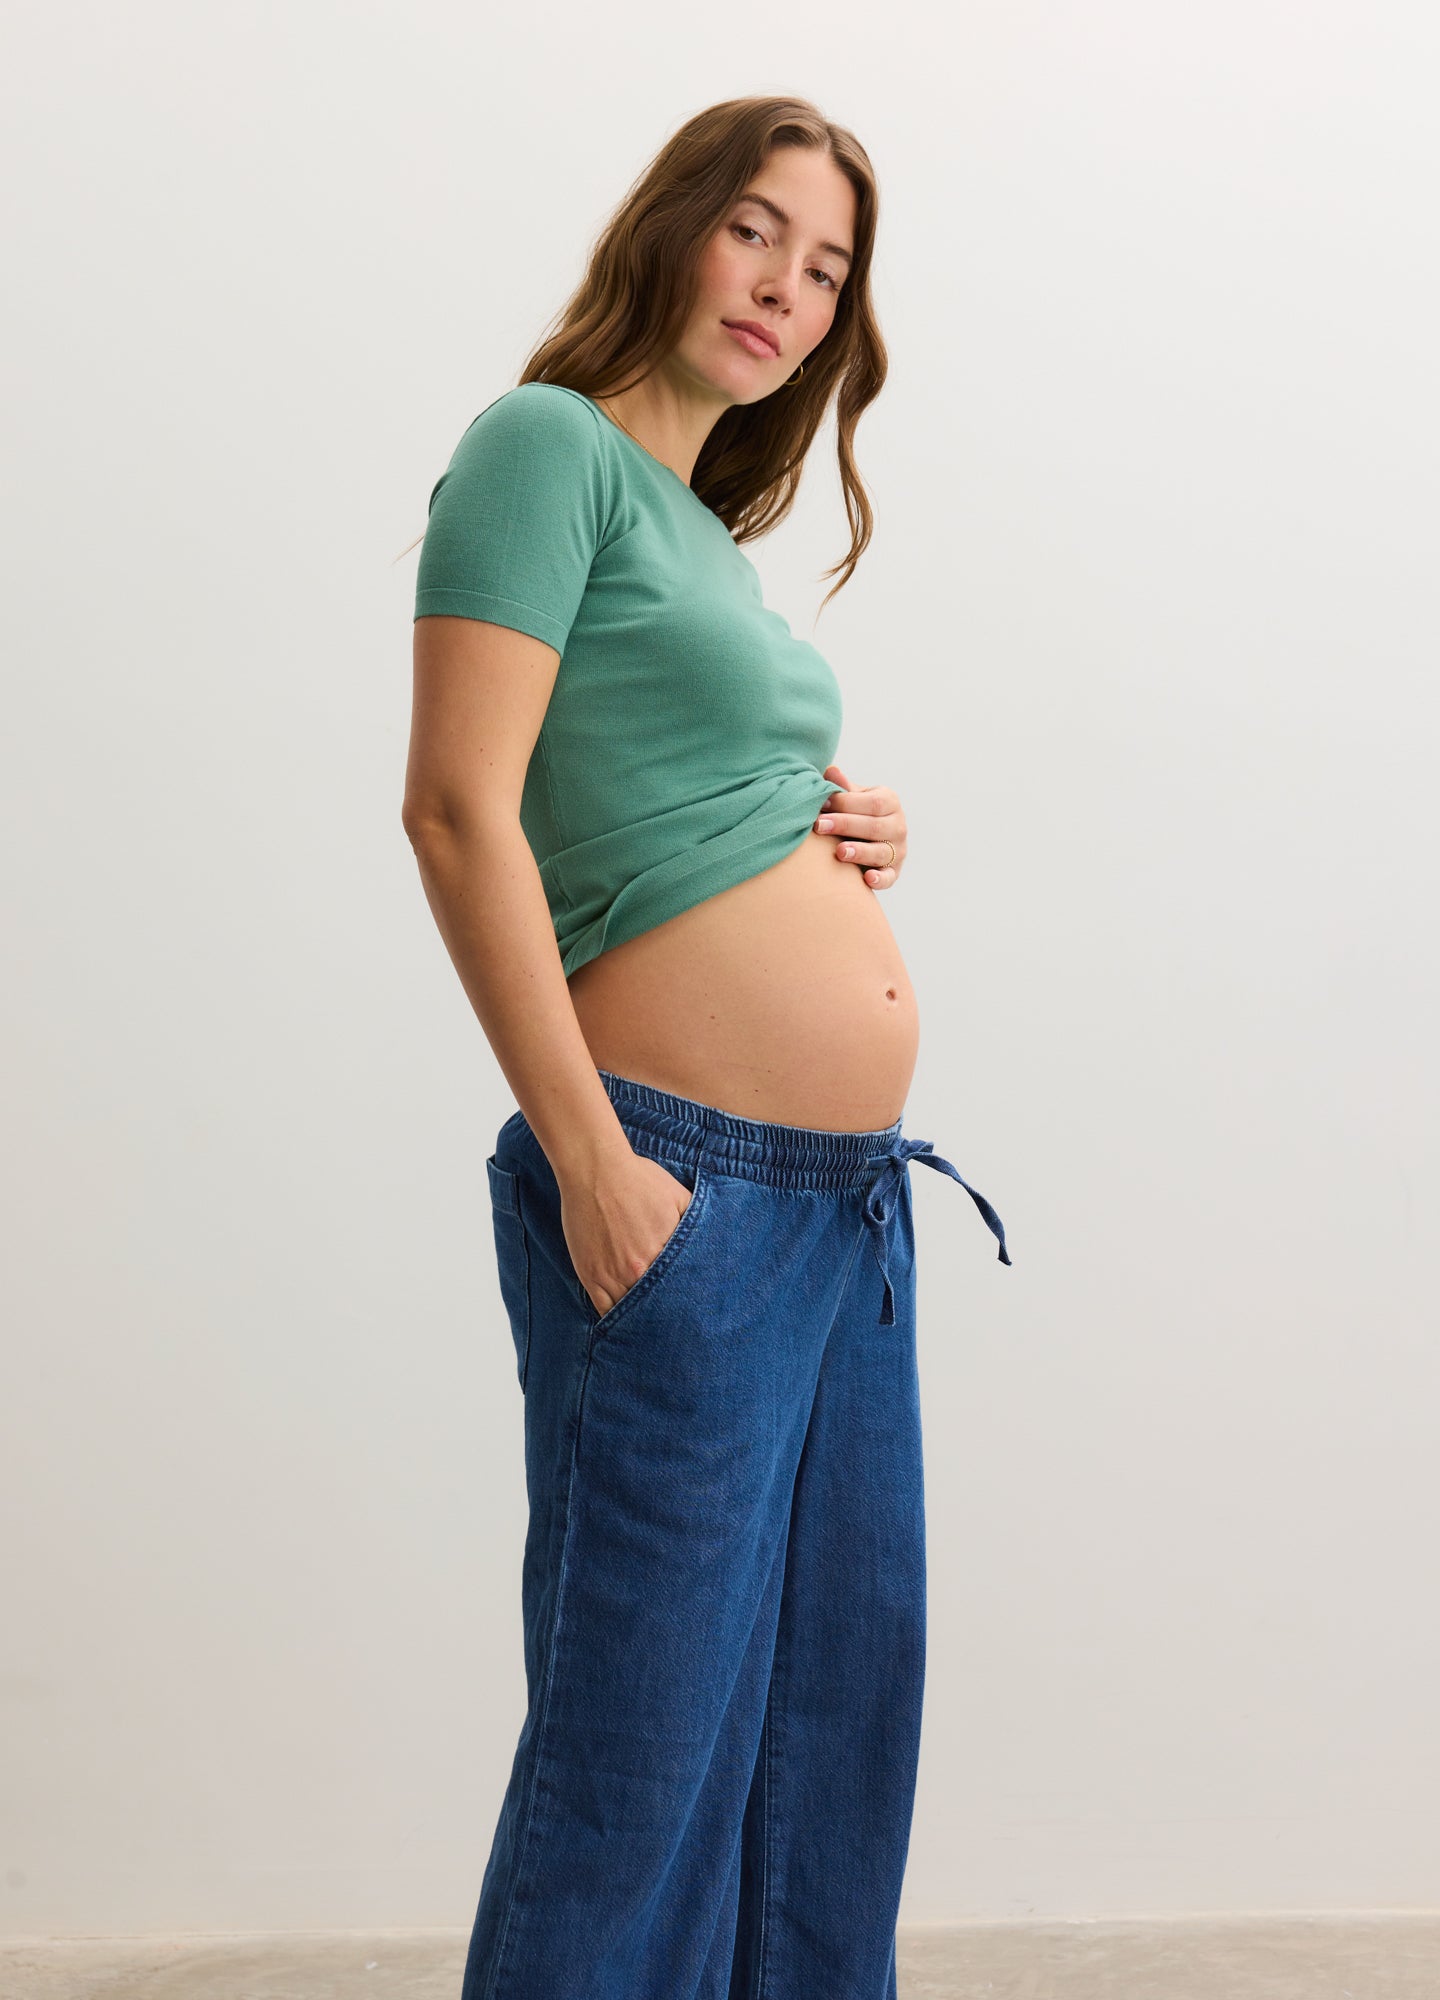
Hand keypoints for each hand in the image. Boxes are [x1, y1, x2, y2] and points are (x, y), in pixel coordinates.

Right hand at [559, 1149, 694, 1318]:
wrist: (596, 1171)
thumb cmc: (639, 1180)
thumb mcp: (679, 1197)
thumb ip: (698, 1223)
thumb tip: (716, 1242)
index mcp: (664, 1256)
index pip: (682, 1292)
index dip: (689, 1302)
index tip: (695, 1309)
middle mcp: (638, 1272)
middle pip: (658, 1308)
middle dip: (668, 1315)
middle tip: (679, 1327)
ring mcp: (611, 1276)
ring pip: (631, 1312)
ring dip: (642, 1319)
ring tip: (654, 1328)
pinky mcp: (590, 1275)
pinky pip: (603, 1310)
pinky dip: (615, 1318)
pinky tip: (625, 1323)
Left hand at [812, 763, 906, 888]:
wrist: (866, 838)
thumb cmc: (855, 812)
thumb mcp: (852, 797)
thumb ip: (842, 787)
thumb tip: (830, 771)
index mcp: (890, 801)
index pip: (872, 802)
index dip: (846, 803)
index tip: (821, 804)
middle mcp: (898, 825)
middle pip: (874, 826)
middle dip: (845, 825)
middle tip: (819, 826)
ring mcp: (898, 850)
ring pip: (881, 852)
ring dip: (860, 852)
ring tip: (839, 852)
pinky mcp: (894, 872)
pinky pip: (889, 877)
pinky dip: (880, 879)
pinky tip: (867, 878)